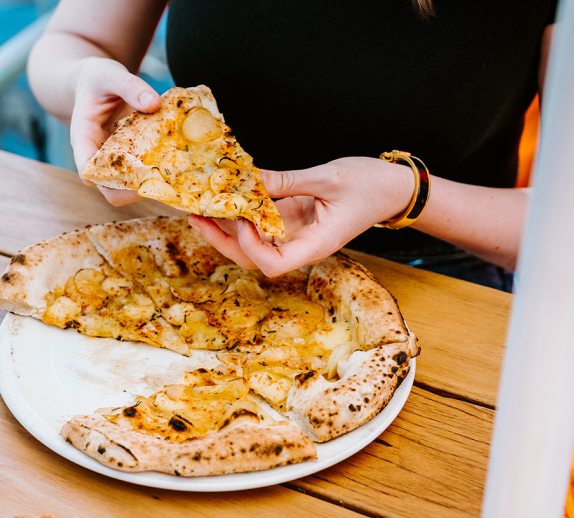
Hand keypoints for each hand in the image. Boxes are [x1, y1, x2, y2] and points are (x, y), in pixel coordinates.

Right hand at [69, 57, 160, 205]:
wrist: (95, 83)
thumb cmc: (98, 79)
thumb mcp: (110, 74)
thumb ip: (130, 87)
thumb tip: (154, 104)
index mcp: (84, 139)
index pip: (88, 169)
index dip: (106, 179)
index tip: (133, 175)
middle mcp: (97, 157)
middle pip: (110, 190)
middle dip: (135, 191)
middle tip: (163, 179)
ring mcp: (114, 162)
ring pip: (128, 188)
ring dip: (150, 185)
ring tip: (174, 175)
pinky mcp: (129, 160)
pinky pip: (141, 174)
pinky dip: (157, 173)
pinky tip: (178, 165)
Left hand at [189, 157, 415, 275]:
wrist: (394, 189)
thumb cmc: (371, 186)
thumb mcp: (328, 178)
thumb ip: (287, 181)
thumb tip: (249, 178)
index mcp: (315, 246)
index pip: (273, 265)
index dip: (251, 247)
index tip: (244, 219)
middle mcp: (300, 246)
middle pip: (253, 258)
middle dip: (222, 240)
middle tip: (196, 216)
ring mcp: (294, 235)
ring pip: (252, 242)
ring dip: (226, 226)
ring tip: (200, 205)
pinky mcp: (291, 221)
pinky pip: (261, 223)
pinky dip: (242, 211)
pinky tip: (225, 196)